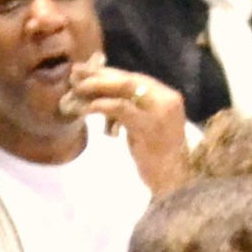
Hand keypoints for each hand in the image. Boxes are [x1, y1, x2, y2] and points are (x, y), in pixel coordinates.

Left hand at [64, 63, 188, 193]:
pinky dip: (101, 105)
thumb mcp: (145, 125)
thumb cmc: (158, 156)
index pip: (135, 78)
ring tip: (76, 91)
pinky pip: (120, 107)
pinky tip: (86, 108)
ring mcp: (160, 111)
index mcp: (168, 96)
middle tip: (75, 76)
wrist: (176, 179)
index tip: (86, 72)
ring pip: (124, 88)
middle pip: (128, 79)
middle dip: (99, 76)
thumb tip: (101, 94)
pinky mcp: (149, 125)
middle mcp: (167, 99)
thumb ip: (131, 108)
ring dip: (97, 87)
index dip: (108, 73)